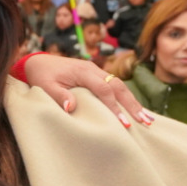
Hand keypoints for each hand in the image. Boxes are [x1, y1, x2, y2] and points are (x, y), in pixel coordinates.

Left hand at [22, 53, 152, 127]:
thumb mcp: (45, 86)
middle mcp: (94, 70)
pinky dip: (127, 99)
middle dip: (132, 105)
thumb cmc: (41, 76)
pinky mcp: (97, 77)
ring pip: (120, 86)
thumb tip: (72, 107)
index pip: (104, 90)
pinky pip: (115, 87)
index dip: (114, 107)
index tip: (122, 123)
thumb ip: (59, 96)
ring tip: (148, 120)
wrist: (39, 62)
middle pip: (119, 86)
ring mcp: (97, 72)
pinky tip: (136, 111)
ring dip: (134, 103)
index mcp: (83, 71)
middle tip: (145, 122)